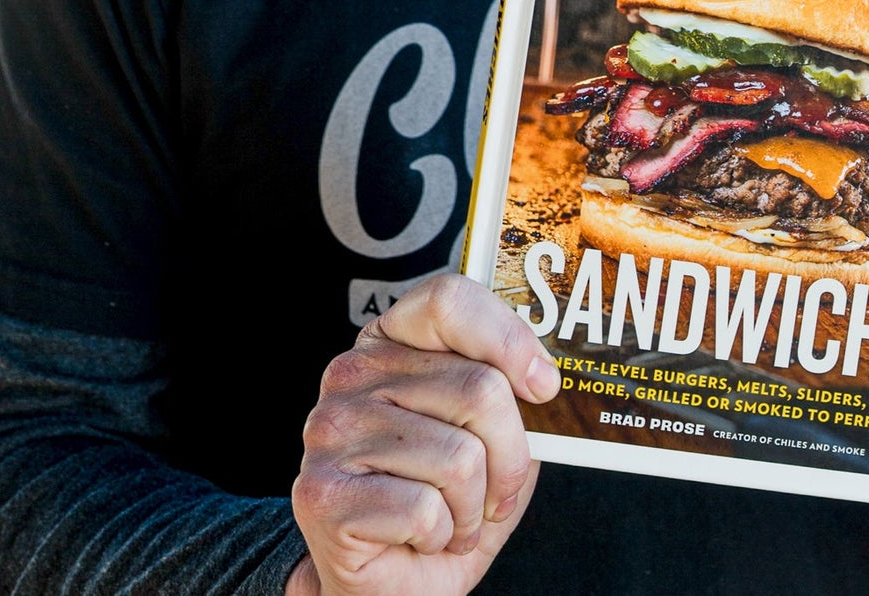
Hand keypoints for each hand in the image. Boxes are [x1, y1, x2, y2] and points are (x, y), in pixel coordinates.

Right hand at [288, 273, 560, 595]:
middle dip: (510, 457)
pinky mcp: (322, 493)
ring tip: (451, 517)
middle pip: (479, 388)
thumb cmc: (443, 500)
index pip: (449, 300)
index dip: (508, 338)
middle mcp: (351, 372)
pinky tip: (419, 538)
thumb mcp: (489, 436)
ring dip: (474, 507)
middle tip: (495, 491)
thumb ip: (510, 395)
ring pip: (460, 458)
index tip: (543, 386)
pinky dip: (441, 536)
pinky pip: (425, 510)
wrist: (387, 582)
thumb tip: (546, 378)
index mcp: (391, 341)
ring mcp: (331, 431)